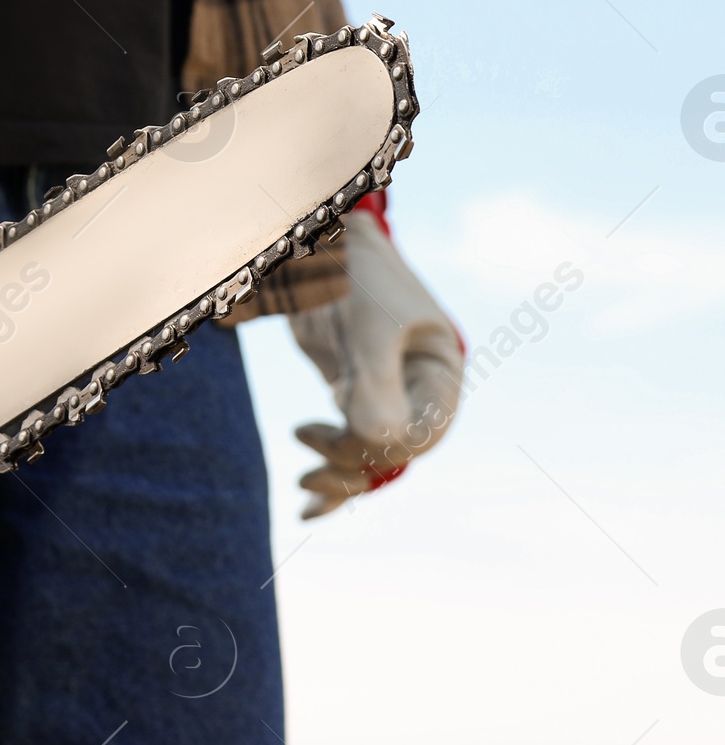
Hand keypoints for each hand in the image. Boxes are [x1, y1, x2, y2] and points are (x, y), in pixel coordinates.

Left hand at [288, 195, 462, 519]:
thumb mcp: (368, 324)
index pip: (425, 429)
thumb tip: (377, 446)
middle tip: (307, 453)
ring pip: (370, 454)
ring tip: (303, 487)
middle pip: (397, 449)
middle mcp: (416, 387)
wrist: (312, 235)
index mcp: (440, 370)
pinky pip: (347, 442)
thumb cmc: (353, 270)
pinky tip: (308, 509)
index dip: (386, 442)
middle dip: (354, 461)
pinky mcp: (348, 391)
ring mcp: (383, 391)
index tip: (338, 429)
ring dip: (340, 475)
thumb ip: (374, 383)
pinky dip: (330, 471)